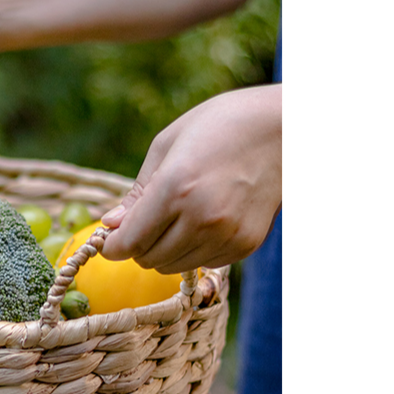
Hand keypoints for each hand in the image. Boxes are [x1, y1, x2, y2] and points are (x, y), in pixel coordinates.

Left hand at [101, 84, 281, 271]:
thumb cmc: (220, 126)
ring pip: (172, 266)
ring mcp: (226, 235)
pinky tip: (202, 221)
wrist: (286, 129)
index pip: (129, 242)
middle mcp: (201, 218)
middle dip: (137, 246)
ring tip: (175, 219)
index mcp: (176, 187)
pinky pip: (201, 264)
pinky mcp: (244, 246)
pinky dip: (192, 250)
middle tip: (142, 224)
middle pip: (148, 258)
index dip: (111, 247)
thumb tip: (111, 226)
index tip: (107, 242)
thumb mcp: (168, 145)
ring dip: (164, 250)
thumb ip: (137, 192)